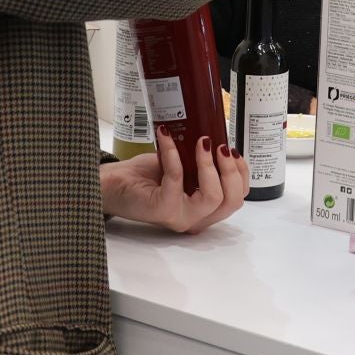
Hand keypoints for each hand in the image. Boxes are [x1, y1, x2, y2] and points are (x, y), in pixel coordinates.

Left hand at [99, 130, 248, 232]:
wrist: (114, 184)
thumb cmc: (148, 176)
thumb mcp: (184, 166)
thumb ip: (202, 162)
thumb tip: (218, 138)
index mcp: (205, 209)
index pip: (237, 197)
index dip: (241, 173)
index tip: (232, 149)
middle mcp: (196, 218)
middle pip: (232, 200)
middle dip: (232, 170)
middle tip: (219, 146)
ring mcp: (181, 217)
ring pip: (213, 197)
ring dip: (209, 164)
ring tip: (200, 142)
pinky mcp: (163, 208)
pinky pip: (177, 178)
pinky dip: (174, 153)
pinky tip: (167, 137)